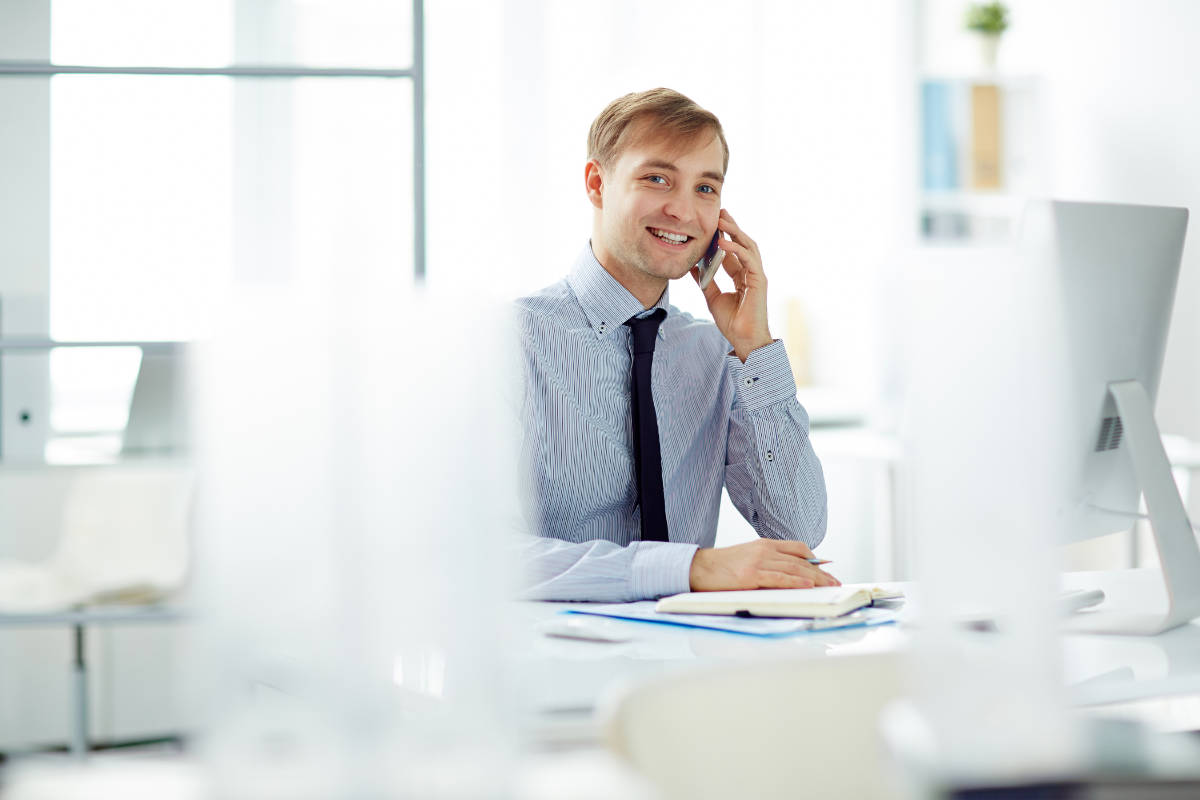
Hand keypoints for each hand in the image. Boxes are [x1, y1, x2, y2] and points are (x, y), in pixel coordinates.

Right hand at [689, 539, 839, 591]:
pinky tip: (809, 586)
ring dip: (816, 579)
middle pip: (801, 560)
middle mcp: (765, 550)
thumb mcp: (748, 557)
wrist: (699, 567)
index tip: (827, 568)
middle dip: (821, 573)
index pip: (798, 548)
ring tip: (829, 587)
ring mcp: (759, 562)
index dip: (815, 558)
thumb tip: (789, 574)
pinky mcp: (751, 575)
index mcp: (765, 544)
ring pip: (795, 570)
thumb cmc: (722, 566)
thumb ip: (768, 562)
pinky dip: (797, 582)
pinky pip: (780, 578)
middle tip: (835, 582)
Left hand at [690, 209, 772, 361]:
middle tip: (720, 212)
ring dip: (735, 232)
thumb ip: (704, 280)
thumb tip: (691, 266)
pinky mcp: (759, 281)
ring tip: (722, 220)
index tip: (713, 222)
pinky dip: (736, 249)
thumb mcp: (712, 297)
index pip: (733, 250)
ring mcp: (756, 275)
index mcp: (741, 275)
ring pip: (748, 246)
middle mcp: (750, 272)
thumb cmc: (732, 322)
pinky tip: (723, 242)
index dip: (723, 236)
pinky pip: (748, 259)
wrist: (744, 340)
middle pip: (742, 243)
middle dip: (732, 226)